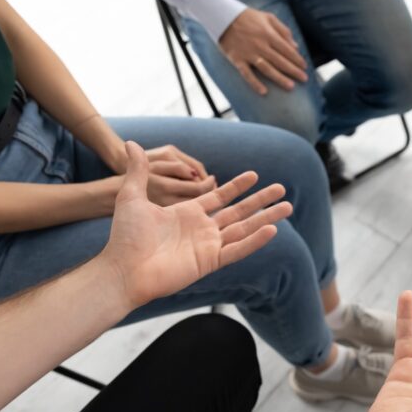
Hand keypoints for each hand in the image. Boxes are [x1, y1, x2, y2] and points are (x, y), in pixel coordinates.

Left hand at [99, 142, 292, 308]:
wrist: (124, 268)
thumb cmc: (125, 237)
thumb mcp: (131, 196)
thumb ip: (138, 171)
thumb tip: (130, 143)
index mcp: (187, 214)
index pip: (219, 198)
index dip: (237, 186)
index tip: (254, 175)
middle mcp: (202, 229)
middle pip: (239, 212)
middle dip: (261, 200)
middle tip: (281, 189)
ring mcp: (208, 246)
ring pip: (245, 229)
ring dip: (266, 218)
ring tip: (287, 207)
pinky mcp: (210, 262)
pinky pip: (237, 249)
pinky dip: (255, 241)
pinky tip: (271, 230)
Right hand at [219, 8, 308, 94]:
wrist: (222, 16)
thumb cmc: (248, 17)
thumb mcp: (268, 17)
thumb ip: (283, 30)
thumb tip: (296, 46)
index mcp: (269, 34)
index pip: (287, 50)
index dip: (297, 59)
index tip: (305, 67)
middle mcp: (260, 45)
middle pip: (280, 61)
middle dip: (293, 71)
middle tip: (304, 79)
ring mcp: (248, 53)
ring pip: (267, 68)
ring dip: (279, 78)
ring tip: (291, 87)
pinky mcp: (237, 59)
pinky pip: (247, 74)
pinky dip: (255, 83)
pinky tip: (264, 92)